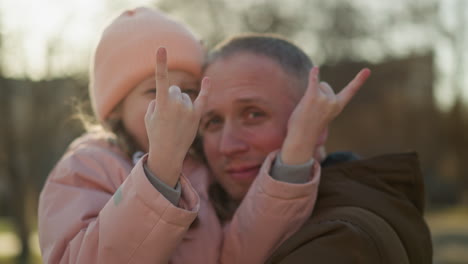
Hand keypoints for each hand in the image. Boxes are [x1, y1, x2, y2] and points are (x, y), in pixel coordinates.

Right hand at [146, 47, 209, 186]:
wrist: (168, 153)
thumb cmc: (156, 134)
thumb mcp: (149, 117)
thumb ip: (157, 101)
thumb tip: (169, 96)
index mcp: (162, 103)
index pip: (161, 79)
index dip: (161, 63)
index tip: (161, 48)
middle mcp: (177, 104)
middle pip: (174, 89)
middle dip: (170, 98)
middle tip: (168, 116)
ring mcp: (188, 109)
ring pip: (184, 96)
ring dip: (180, 104)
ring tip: (176, 121)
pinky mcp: (197, 115)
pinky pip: (202, 99)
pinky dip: (206, 89)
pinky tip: (207, 79)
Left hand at [281, 67, 370, 164]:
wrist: (302, 138)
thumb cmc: (310, 127)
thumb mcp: (323, 114)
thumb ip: (326, 103)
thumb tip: (320, 92)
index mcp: (338, 106)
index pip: (350, 91)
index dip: (359, 80)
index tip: (368, 70)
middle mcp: (333, 102)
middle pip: (325, 85)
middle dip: (318, 92)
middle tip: (312, 109)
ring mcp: (324, 99)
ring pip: (318, 84)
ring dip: (310, 94)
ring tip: (306, 108)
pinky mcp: (312, 97)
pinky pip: (313, 81)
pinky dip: (314, 74)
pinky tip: (315, 68)